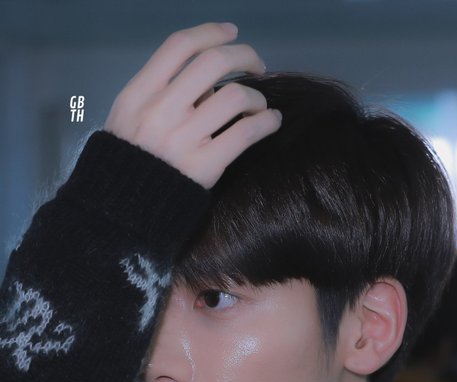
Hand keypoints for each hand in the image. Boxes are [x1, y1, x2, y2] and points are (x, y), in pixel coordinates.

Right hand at [105, 22, 281, 188]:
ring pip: (236, 96)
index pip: (180, 46)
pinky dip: (267, 122)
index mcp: (139, 95)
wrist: (123, 212)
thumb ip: (160, 94)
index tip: (231, 33)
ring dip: (257, 97)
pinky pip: (246, 132)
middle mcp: (161, 112)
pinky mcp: (205, 167)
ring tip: (259, 106)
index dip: (211, 32)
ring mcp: (183, 140)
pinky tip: (271, 122)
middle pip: (213, 63)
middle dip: (244, 56)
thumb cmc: (130, 163)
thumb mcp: (128, 119)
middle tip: (257, 65)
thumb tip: (207, 82)